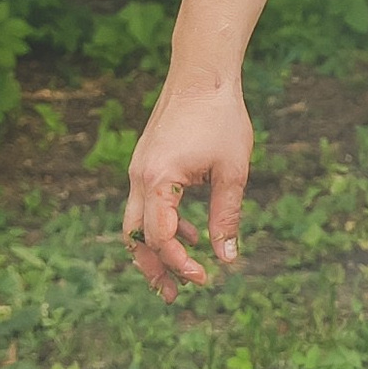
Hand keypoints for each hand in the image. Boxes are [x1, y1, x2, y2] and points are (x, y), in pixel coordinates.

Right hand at [123, 76, 253, 302]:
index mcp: (158, 181)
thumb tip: (228, 259)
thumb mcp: (232, 170)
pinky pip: (147, 204)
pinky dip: (164, 224)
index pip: (160, 238)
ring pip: (136, 223)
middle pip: (135, 238)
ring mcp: (139, 170)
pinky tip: (193, 234)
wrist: (202, 73)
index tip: (203, 278)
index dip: (179, 264)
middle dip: (153, 269)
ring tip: (179, 275)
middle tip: (174, 296)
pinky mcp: (147, 163)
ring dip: (155, 250)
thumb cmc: (222, 117)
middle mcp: (139, 178)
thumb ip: (227, 216)